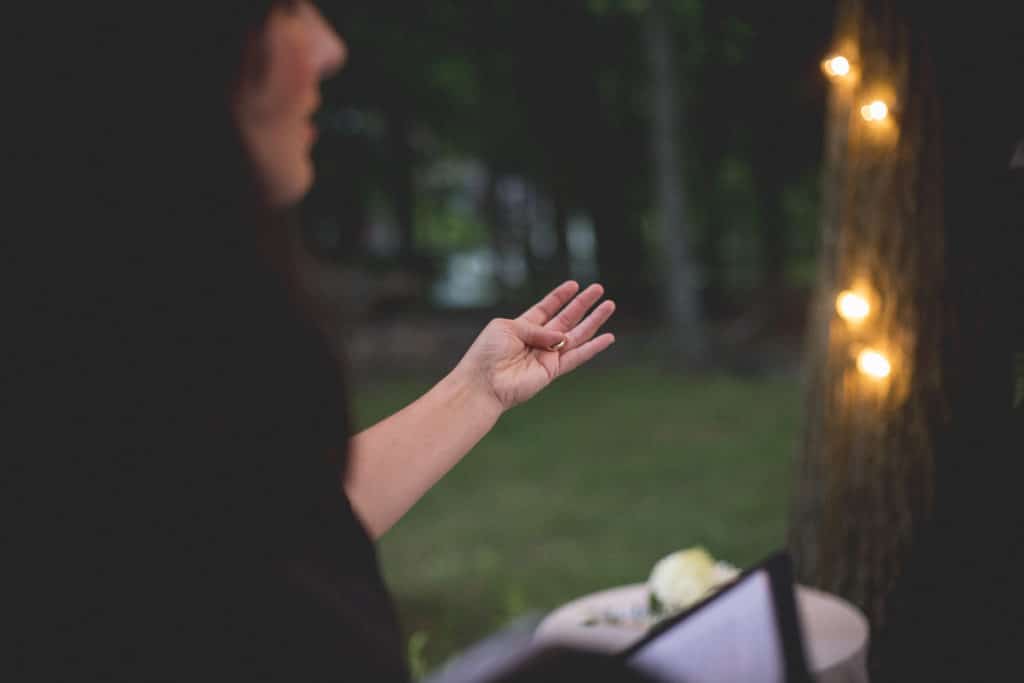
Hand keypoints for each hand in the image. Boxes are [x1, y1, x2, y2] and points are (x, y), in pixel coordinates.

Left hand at [454, 281, 615, 412]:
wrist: (483, 383)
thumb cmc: (486, 354)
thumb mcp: (508, 328)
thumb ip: (537, 328)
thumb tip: (562, 336)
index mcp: (522, 327)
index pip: (546, 308)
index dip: (560, 296)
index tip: (574, 284)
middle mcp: (537, 340)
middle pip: (566, 318)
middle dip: (582, 303)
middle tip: (599, 289)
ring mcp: (546, 355)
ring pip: (577, 335)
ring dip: (594, 320)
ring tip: (610, 305)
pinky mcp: (552, 370)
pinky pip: (577, 357)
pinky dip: (593, 348)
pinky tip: (608, 337)